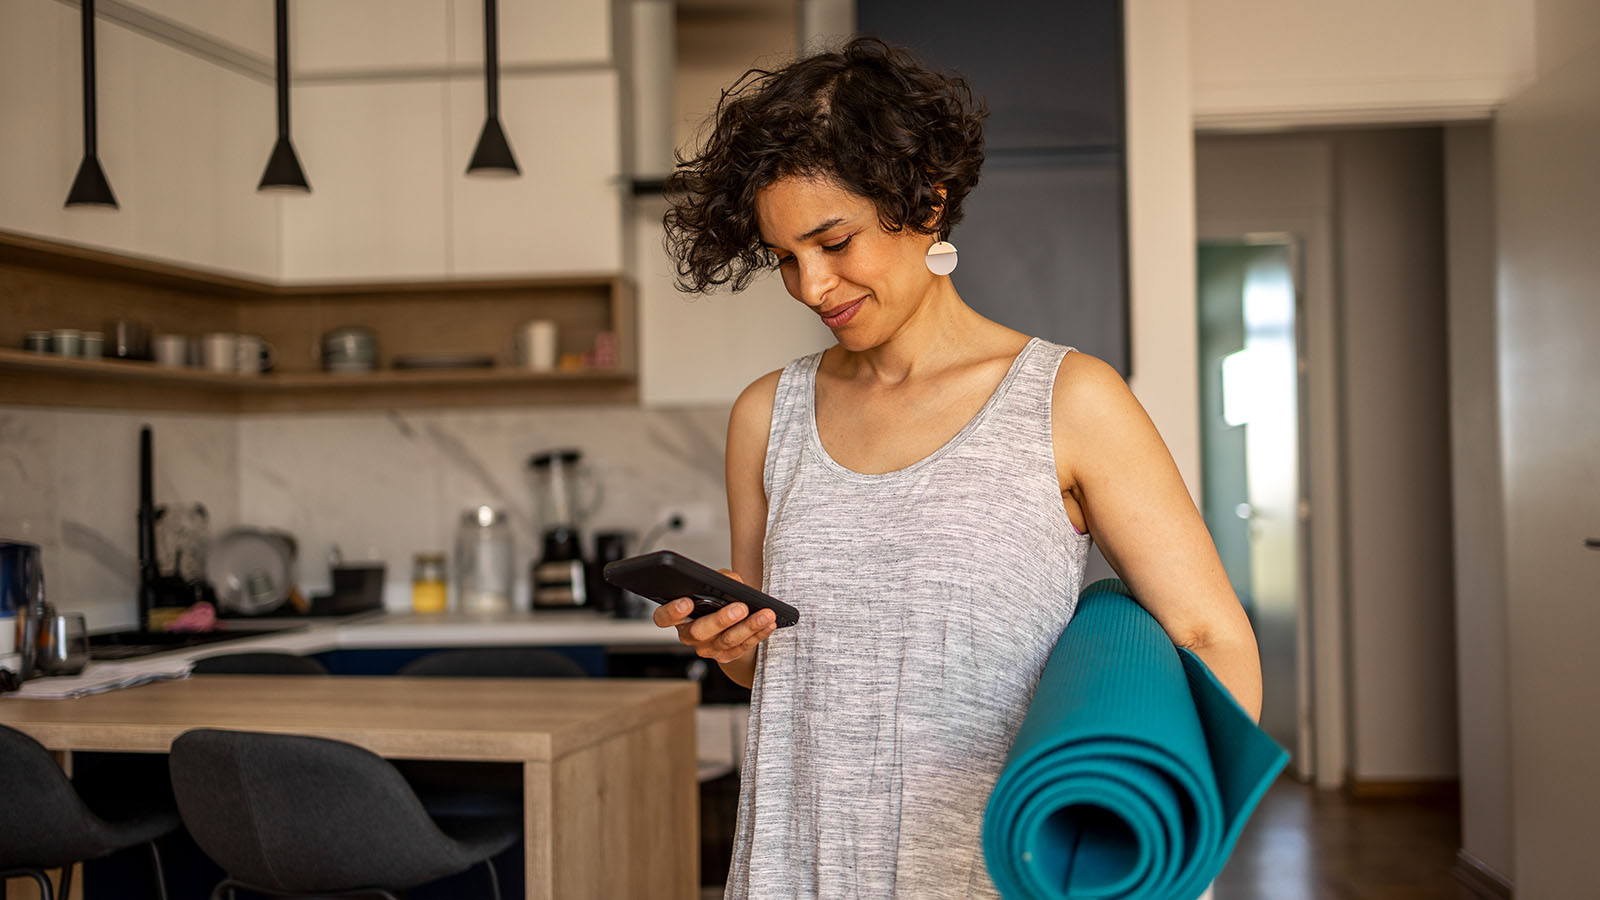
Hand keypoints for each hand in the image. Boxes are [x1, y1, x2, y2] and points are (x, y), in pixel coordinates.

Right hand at [651, 568, 777, 663]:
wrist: (729, 621)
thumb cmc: (717, 598)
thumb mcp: (716, 583)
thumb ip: (721, 578)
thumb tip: (733, 582)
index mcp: (677, 616)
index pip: (664, 617)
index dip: (672, 611)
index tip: (686, 602)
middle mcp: (688, 635)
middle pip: (699, 631)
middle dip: (721, 619)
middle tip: (740, 608)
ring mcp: (707, 649)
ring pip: (726, 641)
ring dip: (749, 626)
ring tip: (765, 614)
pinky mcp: (725, 656)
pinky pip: (742, 647)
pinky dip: (758, 634)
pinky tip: (769, 623)